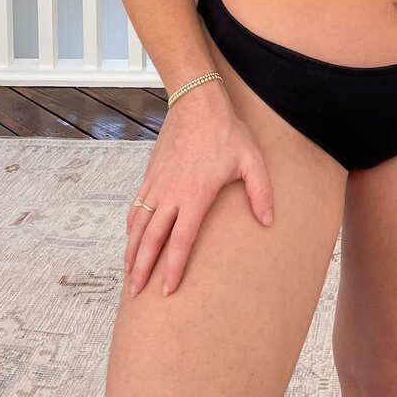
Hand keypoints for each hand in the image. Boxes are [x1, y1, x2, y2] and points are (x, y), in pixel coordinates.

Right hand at [123, 84, 274, 297]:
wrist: (197, 102)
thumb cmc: (227, 132)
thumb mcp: (251, 160)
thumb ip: (260, 192)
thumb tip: (267, 221)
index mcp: (195, 195)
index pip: (180, 240)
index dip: (172, 267)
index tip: (167, 290)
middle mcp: (171, 193)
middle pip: (152, 238)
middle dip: (143, 268)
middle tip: (138, 293)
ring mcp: (158, 183)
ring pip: (139, 224)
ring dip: (132, 250)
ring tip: (129, 274)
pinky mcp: (151, 174)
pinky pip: (137, 205)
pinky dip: (131, 225)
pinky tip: (131, 236)